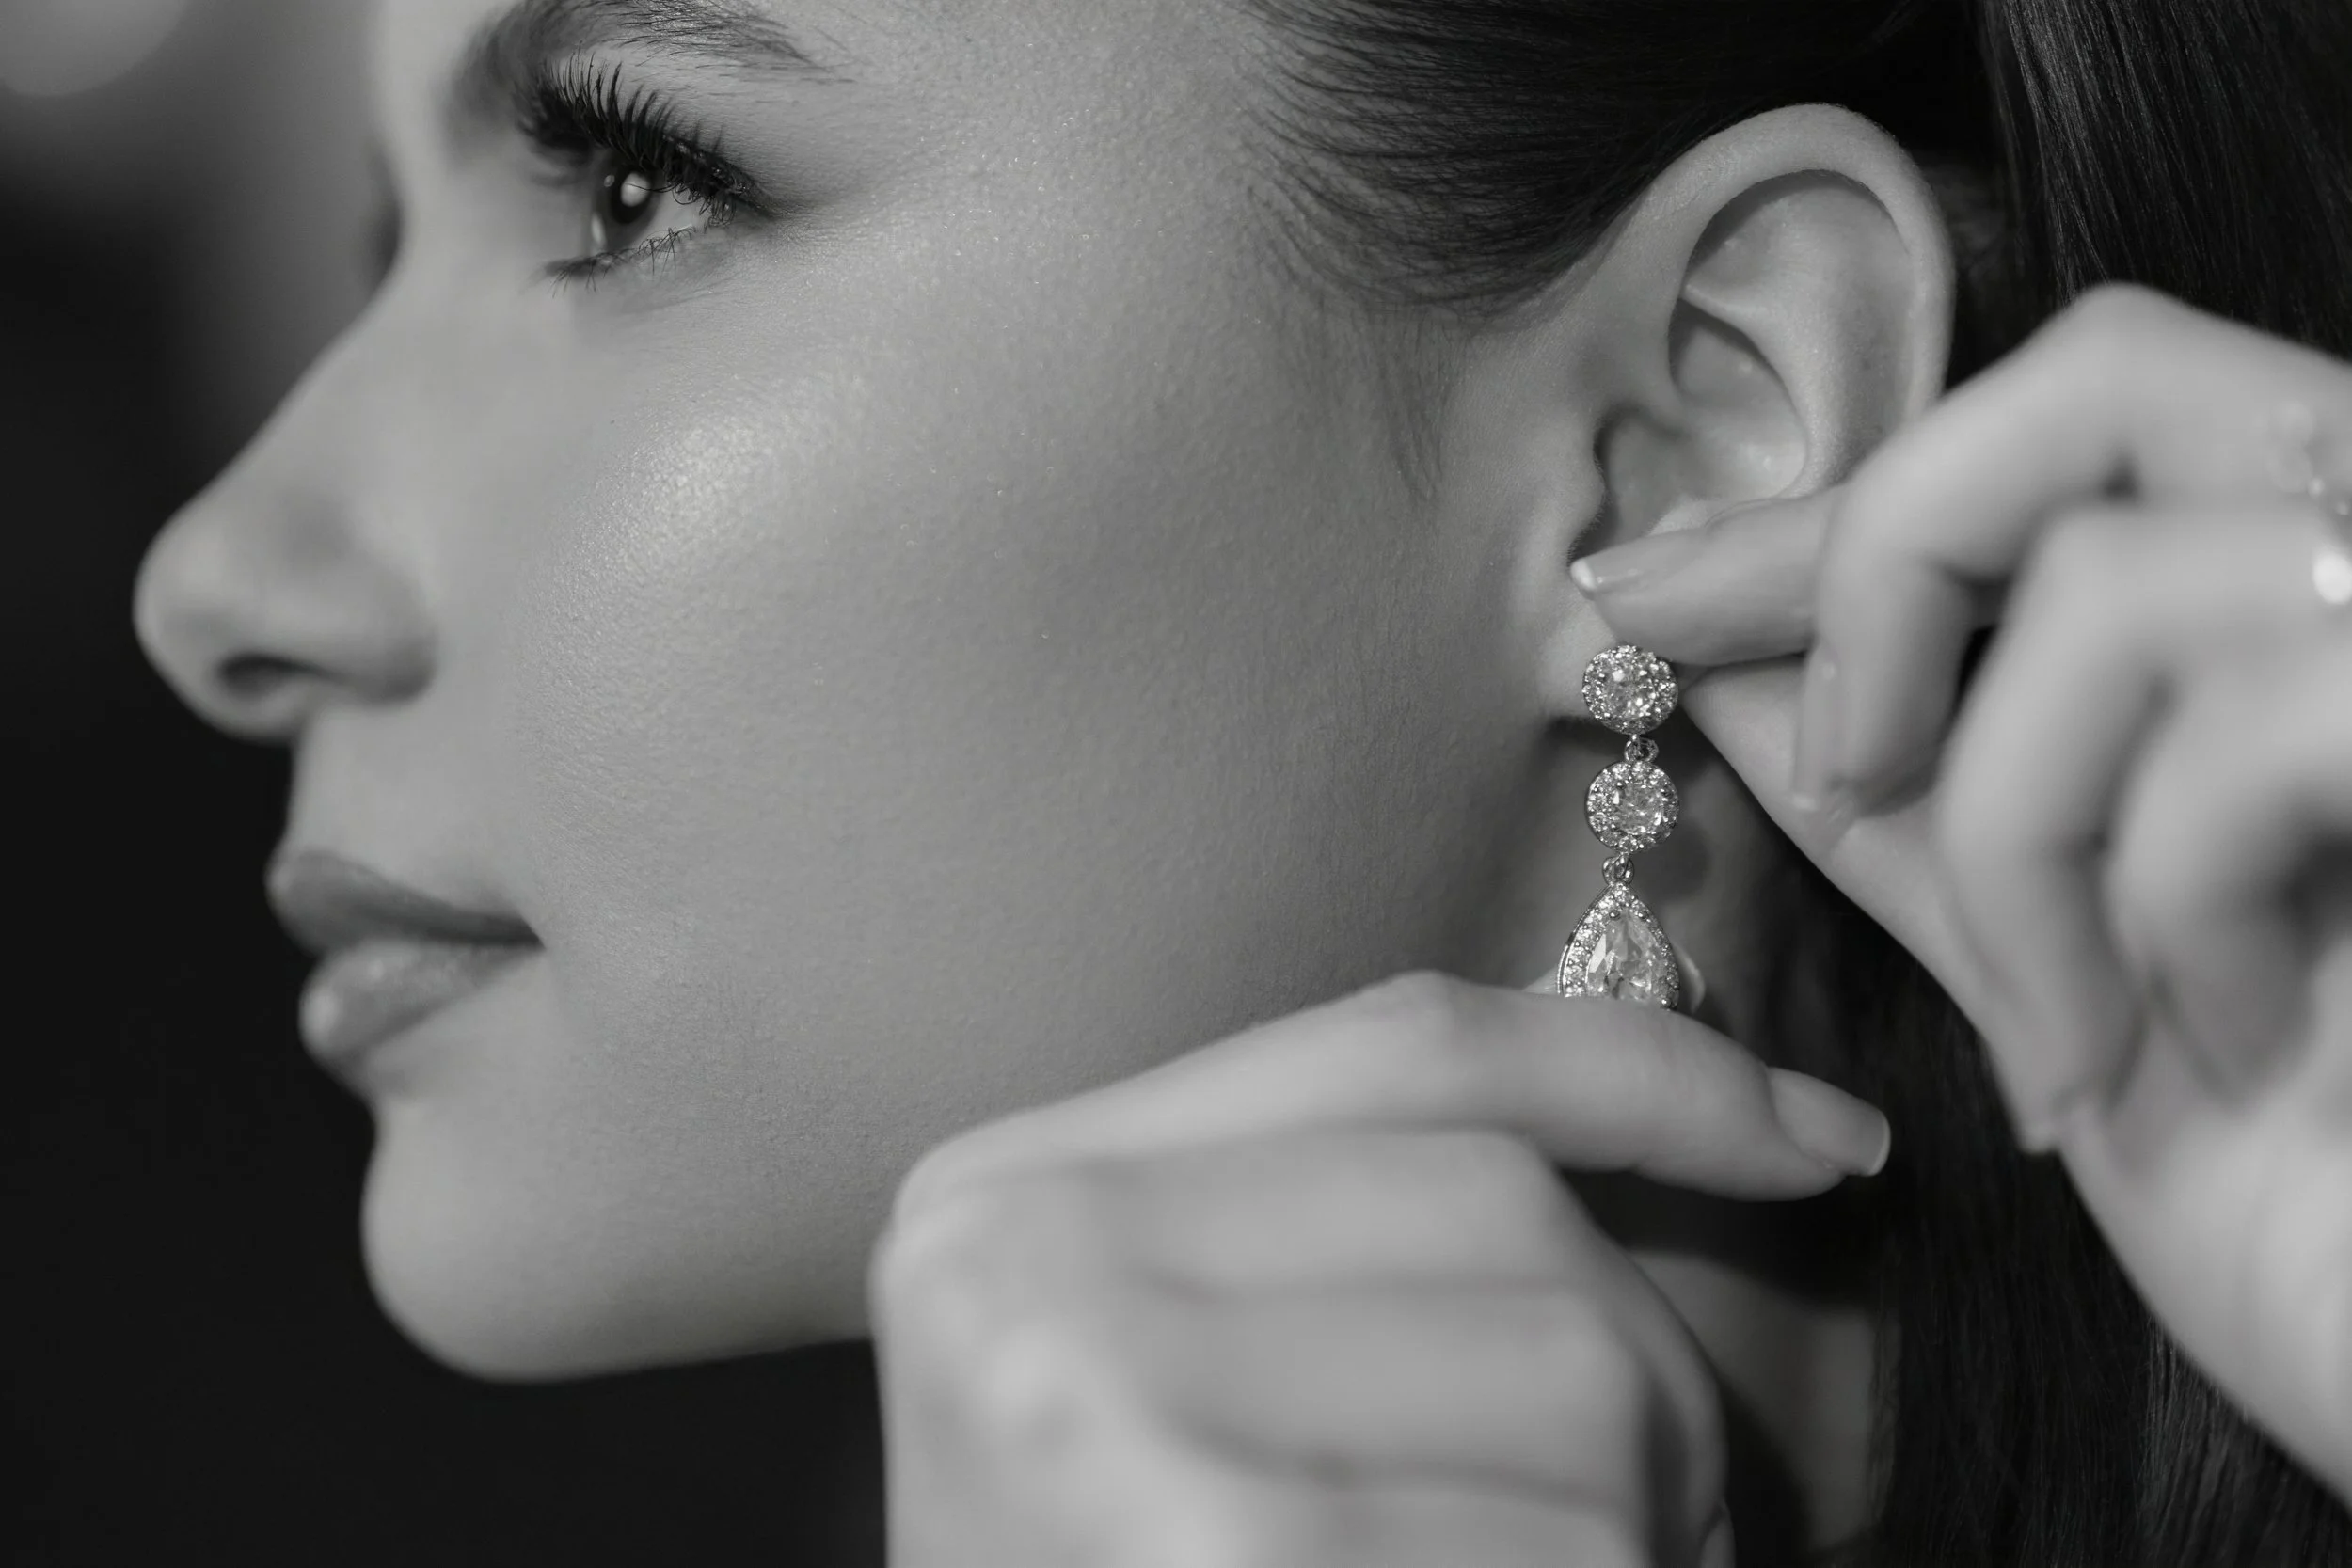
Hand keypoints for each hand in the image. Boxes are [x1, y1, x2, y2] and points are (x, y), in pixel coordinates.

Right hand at [870, 972, 1891, 1567]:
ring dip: (1639, 1523)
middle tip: (1612, 1536)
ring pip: (1582, 1370)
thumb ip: (1358, 1236)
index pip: (1397, 1052)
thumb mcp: (1187, 1386)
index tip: (1830, 1147)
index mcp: (1011, 1194)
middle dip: (1641, 1377)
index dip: (1643, 1074)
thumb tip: (1779, 1127)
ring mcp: (1109, 1408)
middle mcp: (1032, 1269)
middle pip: (1510, 1213)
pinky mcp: (1223, 1551)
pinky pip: (1570, 1538)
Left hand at [1574, 284, 2351, 1499]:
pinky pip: (2238, 736)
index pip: (2059, 428)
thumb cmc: (2292, 1190)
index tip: (1652, 595)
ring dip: (2013, 833)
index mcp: (2305, 593)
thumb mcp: (2048, 954)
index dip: (1833, 512)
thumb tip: (1720, 656)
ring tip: (2057, 1025)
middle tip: (1844, 769)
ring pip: (2119, 585)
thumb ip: (1905, 791)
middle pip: (2109, 374)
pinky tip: (2203, 1050)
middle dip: (1895, 562)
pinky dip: (2153, 913)